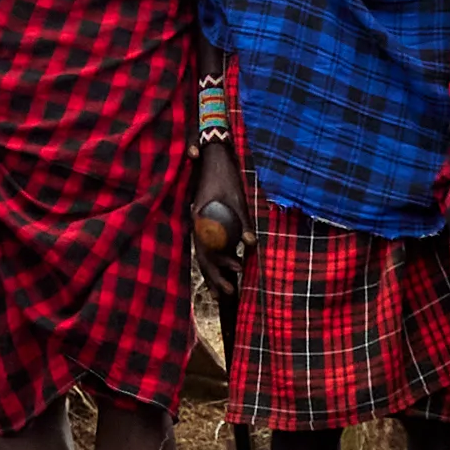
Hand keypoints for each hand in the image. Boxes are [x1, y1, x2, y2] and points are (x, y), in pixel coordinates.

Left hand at [191, 134, 249, 293]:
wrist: (213, 155)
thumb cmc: (213, 182)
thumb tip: (232, 248)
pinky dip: (244, 230)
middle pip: (209, 253)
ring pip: (221, 240)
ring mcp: (218, 211)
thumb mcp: (211, 207)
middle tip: (228, 292)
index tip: (218, 294)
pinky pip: (239, 218)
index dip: (210, 276)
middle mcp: (204, 220)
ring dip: (229, 257)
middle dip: (217, 275)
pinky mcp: (231, 198)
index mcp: (199, 225)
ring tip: (238, 270)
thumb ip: (220, 229)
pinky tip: (250, 243)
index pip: (203, 256)